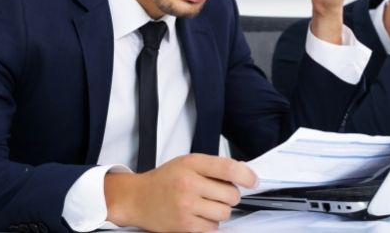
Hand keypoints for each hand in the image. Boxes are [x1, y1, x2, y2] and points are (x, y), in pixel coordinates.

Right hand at [104, 154, 257, 231]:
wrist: (136, 198)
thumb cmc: (163, 180)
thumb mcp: (186, 163)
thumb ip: (212, 166)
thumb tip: (242, 172)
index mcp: (191, 164)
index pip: (228, 168)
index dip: (246, 175)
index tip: (253, 181)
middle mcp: (189, 183)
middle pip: (231, 194)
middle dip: (230, 196)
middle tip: (219, 195)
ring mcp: (186, 205)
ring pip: (224, 213)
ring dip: (221, 211)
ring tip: (206, 205)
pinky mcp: (185, 225)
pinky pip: (213, 227)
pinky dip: (210, 224)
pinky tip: (198, 216)